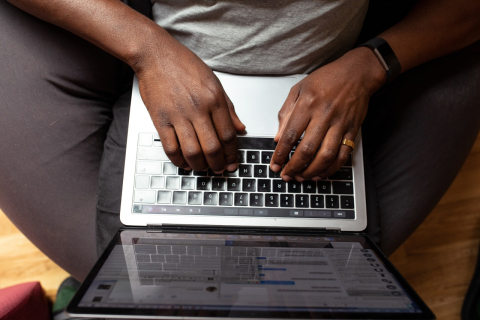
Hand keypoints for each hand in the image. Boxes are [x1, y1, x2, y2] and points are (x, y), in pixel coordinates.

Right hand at [136, 37, 244, 172]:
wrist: (156, 55)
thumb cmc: (184, 65)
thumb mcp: (214, 82)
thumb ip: (228, 108)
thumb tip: (240, 128)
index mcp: (214, 99)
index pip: (228, 135)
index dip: (232, 154)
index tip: (232, 163)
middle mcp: (198, 108)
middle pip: (212, 147)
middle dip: (218, 164)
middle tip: (219, 170)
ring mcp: (178, 115)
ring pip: (192, 151)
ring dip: (199, 165)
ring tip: (202, 168)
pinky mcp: (160, 119)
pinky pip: (170, 147)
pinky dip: (178, 160)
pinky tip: (184, 163)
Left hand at [270, 47, 385, 180]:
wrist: (356, 73)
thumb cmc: (326, 79)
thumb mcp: (299, 89)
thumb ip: (286, 113)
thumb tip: (278, 138)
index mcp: (308, 104)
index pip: (291, 135)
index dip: (281, 154)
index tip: (275, 164)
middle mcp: (324, 115)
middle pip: (307, 149)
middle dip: (294, 166)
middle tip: (286, 175)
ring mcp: (340, 124)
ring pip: (326, 155)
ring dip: (312, 171)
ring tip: (302, 177)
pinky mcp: (352, 130)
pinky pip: (343, 155)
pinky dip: (331, 168)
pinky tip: (321, 173)